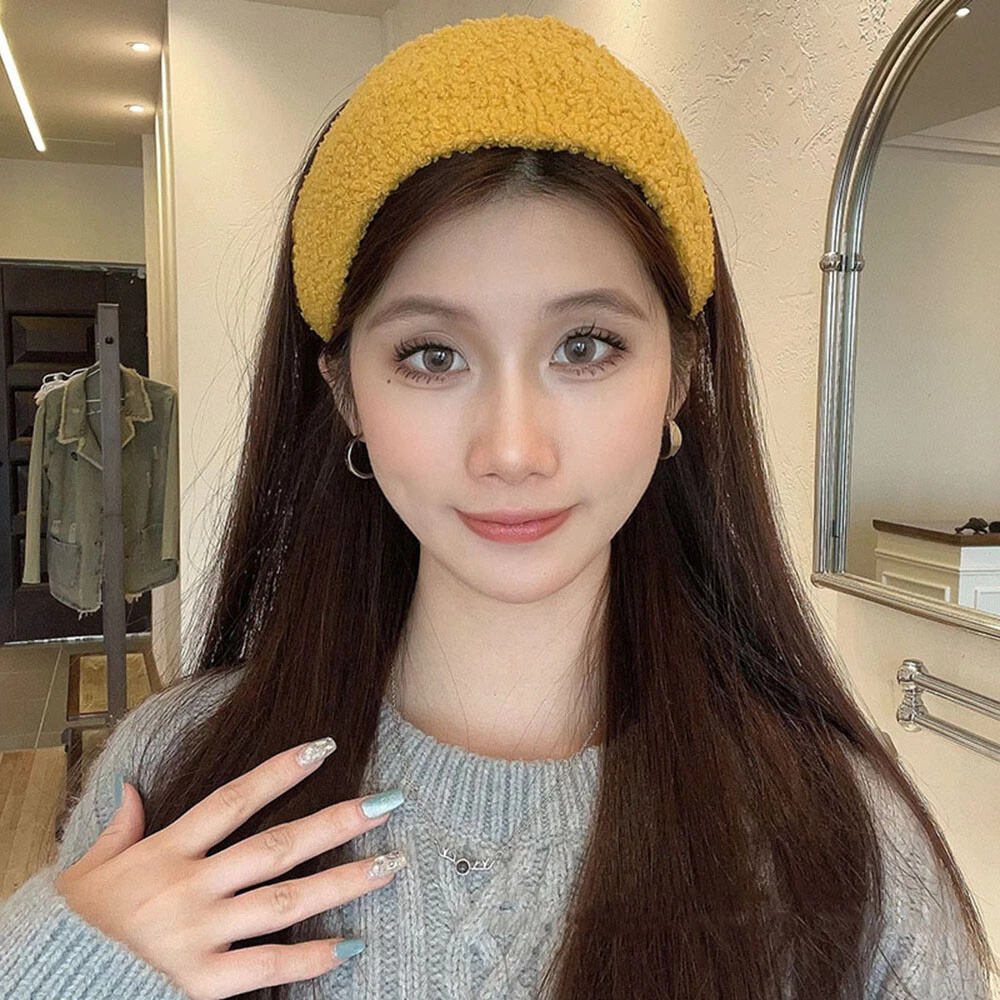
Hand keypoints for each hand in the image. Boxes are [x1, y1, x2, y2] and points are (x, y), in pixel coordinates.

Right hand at [54, 738, 404, 999]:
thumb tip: (133, 789)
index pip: (233, 800)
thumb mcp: (89, 868)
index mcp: (166, 851)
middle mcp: (188, 887)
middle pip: (275, 847)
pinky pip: (266, 967)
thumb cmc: (80, 925)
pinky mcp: (200, 982)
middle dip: (336, 822)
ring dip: (341, 883)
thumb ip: (120, 827)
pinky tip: (349, 946)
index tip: (324, 747)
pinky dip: (309, 958)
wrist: (53, 981)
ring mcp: (197, 934)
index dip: (279, 771)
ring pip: (283, 902)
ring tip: (389, 865)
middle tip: (387, 804)